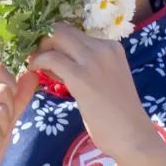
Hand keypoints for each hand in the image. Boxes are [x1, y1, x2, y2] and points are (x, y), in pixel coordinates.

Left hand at [25, 21, 159, 162]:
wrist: (132, 136)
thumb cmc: (117, 116)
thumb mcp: (104, 81)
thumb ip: (84, 68)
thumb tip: (56, 63)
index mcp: (111, 47)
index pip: (74, 32)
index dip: (54, 40)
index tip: (43, 53)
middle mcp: (103, 47)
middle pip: (62, 29)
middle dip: (43, 41)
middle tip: (34, 58)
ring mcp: (93, 60)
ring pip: (55, 37)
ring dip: (38, 50)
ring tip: (33, 66)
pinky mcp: (81, 76)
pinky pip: (50, 58)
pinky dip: (37, 61)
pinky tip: (33, 71)